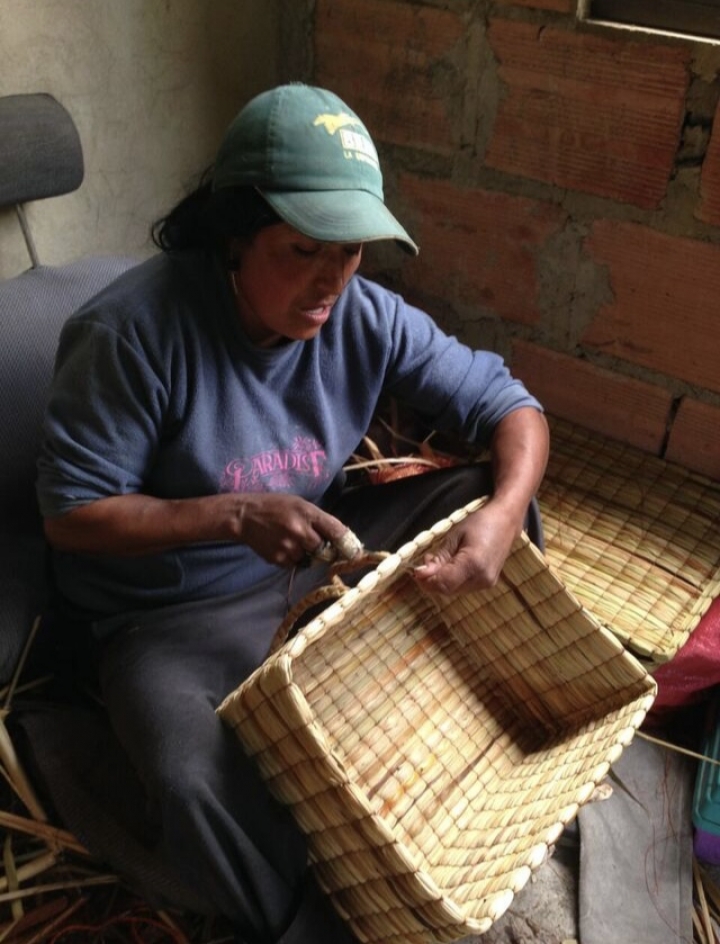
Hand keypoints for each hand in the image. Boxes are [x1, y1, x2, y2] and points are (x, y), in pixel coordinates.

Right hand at [235, 493, 349, 567]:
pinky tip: (281, 545)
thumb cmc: (275, 506)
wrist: (244, 516)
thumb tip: (341, 537)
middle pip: (325, 550)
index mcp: (308, 513)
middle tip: (313, 541)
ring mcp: (289, 547)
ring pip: (310, 559)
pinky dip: (293, 558)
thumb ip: (319, 519)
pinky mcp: (278, 559)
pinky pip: (295, 564)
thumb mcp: (299, 504)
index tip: (355, 552)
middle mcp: (300, 531)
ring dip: (306, 554)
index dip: (348, 543)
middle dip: (323, 549)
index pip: (336, 530)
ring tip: (290, 539)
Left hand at [412, 499, 521, 594]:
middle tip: (426, 563)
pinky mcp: (488, 583)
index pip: (443, 583)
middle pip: (447, 589)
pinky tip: (451, 566)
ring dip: (441, 580)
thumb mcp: (454, 536)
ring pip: (454, 590)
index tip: (415, 571)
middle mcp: (482, 578)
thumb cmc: (479, 523)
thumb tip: (420, 573)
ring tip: (439, 561)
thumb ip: (439, 558)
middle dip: (432, 580)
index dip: (426, 580)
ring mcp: (487, 583)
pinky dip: (452, 580)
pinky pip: (463, 587)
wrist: (506, 521)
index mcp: (474, 564)